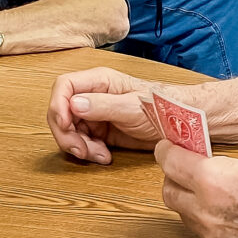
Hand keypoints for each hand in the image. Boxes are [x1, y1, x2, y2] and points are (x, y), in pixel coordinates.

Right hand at [46, 66, 162, 163]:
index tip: (65, 125)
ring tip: (99, 155)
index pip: (64, 86)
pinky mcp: (100, 131)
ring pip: (69, 130)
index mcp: (99, 81)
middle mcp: (93, 95)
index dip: (58, 106)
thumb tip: (74, 104)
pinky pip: (81, 141)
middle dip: (66, 133)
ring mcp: (94, 114)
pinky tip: (104, 156)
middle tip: (80, 150)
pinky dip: (88, 152)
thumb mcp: (132, 107)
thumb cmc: (162, 107)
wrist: (179, 125)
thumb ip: (103, 105)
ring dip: (78, 146)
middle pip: (61, 112)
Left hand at [155, 140, 237, 237]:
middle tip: (190, 168)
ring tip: (214, 192)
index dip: (169, 151)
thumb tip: (201, 160)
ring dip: (190, 200)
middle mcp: (208, 213)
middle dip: (175, 177)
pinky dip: (209, 221)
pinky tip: (230, 214)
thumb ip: (222, 165)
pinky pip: (203, 234)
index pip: (169, 162)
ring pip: (183, 214)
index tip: (171, 147)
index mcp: (215, 183)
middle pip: (168, 191)